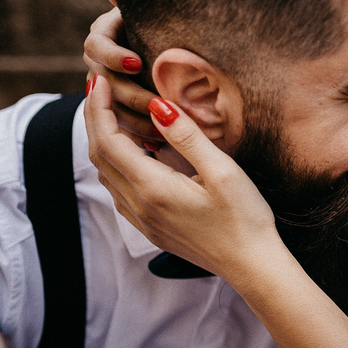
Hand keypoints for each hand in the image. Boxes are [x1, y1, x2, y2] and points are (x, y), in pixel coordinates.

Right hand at [83, 7, 161, 144]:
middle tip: (160, 104)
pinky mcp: (118, 111)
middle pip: (105, 83)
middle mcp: (99, 62)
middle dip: (132, 96)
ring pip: (111, 111)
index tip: (137, 63)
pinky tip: (160, 145)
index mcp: (104, 35)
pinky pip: (122, 128)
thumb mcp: (151, 11)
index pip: (95, 45)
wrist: (172, 53)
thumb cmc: (164, 25)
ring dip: (135, 121)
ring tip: (162, 130)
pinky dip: (140, 136)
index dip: (113, 56)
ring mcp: (106, 89)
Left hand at [86, 74, 277, 279]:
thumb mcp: (222, 171)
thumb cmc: (245, 219)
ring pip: (106, 174)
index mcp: (153, 188)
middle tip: (99, 88)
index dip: (99, 107)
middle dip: (95, 119)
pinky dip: (116, 164)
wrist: (252, 266)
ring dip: (104, 141)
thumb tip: (156, 107)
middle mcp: (140, 206)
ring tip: (114, 115)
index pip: (108, 140)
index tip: (100, 80)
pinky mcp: (151, 228)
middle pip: (99, 155)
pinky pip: (119, 191)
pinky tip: (134, 153)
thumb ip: (186, 137)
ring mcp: (143, 220)